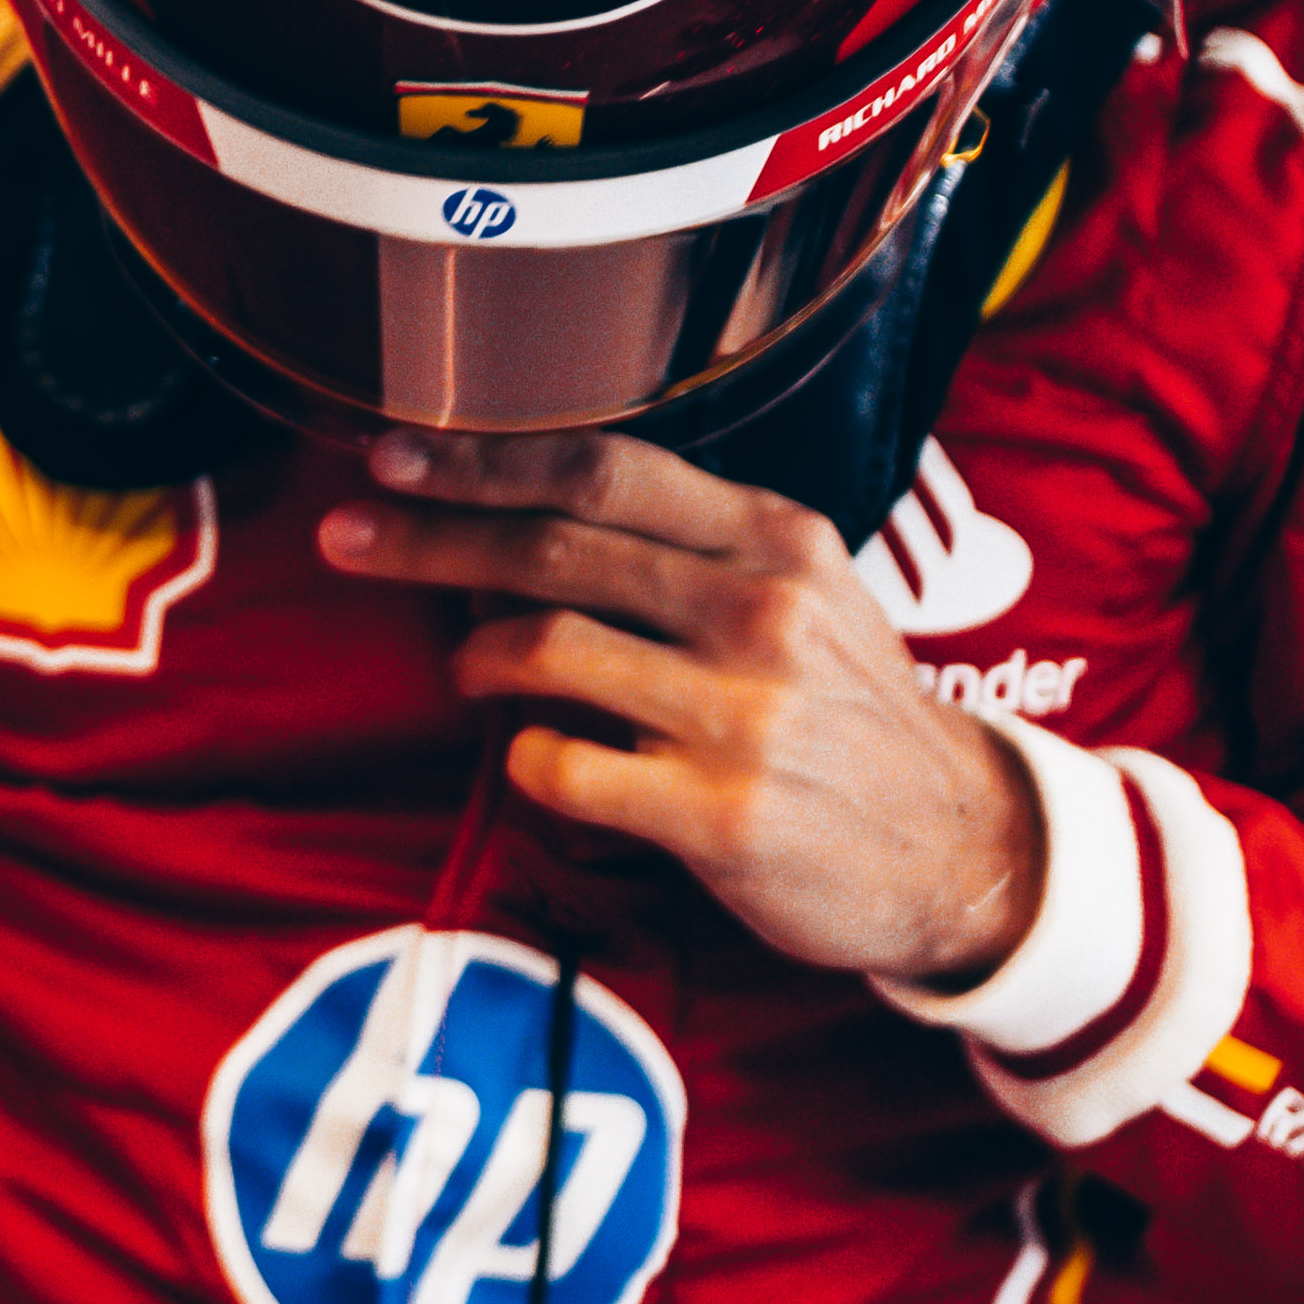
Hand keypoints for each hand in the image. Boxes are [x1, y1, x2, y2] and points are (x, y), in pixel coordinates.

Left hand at [318, 427, 1043, 990]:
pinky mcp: (721, 813)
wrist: (959, 849)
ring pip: (545, 649)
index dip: (482, 459)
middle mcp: (761, 610)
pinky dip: (525, 758)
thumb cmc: (849, 716)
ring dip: (475, 656)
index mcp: (776, 539)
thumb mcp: (805, 598)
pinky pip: (562, 766)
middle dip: (427, 538)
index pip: (602, 469)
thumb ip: (683, 554)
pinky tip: (537, 758)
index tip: (392, 454)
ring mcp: (744, 712)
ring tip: (466, 671)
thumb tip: (514, 526)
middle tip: (344, 537)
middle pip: (552, 549)